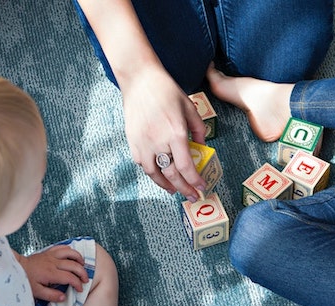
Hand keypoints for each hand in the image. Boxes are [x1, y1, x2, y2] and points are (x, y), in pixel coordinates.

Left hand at [16, 246, 88, 301]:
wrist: (16, 267)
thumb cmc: (26, 280)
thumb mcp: (36, 292)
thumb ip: (51, 295)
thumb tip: (64, 297)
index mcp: (51, 274)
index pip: (70, 278)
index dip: (78, 284)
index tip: (80, 289)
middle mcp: (53, 263)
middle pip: (74, 265)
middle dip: (83, 273)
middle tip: (85, 280)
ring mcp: (52, 255)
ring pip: (71, 253)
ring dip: (79, 258)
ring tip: (82, 265)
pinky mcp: (49, 251)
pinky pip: (63, 247)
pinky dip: (70, 250)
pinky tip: (73, 256)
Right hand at [121, 65, 206, 200]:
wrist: (140, 81)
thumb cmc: (167, 91)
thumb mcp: (190, 108)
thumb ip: (198, 130)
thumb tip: (201, 148)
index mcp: (175, 133)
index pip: (186, 166)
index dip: (194, 181)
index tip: (201, 188)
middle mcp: (158, 142)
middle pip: (172, 175)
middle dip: (184, 189)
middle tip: (191, 196)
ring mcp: (143, 143)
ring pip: (154, 174)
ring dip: (165, 185)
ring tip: (174, 190)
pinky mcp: (132, 142)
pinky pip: (142, 164)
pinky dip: (152, 172)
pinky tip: (159, 174)